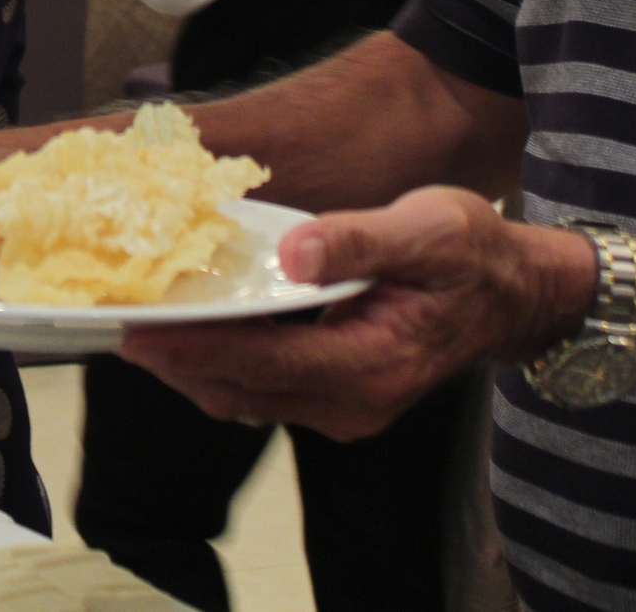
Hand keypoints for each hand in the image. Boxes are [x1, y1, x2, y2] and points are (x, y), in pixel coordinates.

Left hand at [118, 186, 594, 441]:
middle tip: (116, 322)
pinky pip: (264, 389)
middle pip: (241, 388)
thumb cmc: (475, 255)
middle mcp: (353, 402)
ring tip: (141, 322)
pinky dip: (224, 362)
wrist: (519, 294)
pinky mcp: (337, 397)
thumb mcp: (427, 229)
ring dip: (193, 365)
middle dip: (176, 360)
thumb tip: (294, 253)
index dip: (194, 349)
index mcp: (370, 365)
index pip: (261, 363)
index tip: (137, 331)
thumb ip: (358, 241)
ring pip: (245, 396)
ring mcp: (345, 408)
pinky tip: (195, 327)